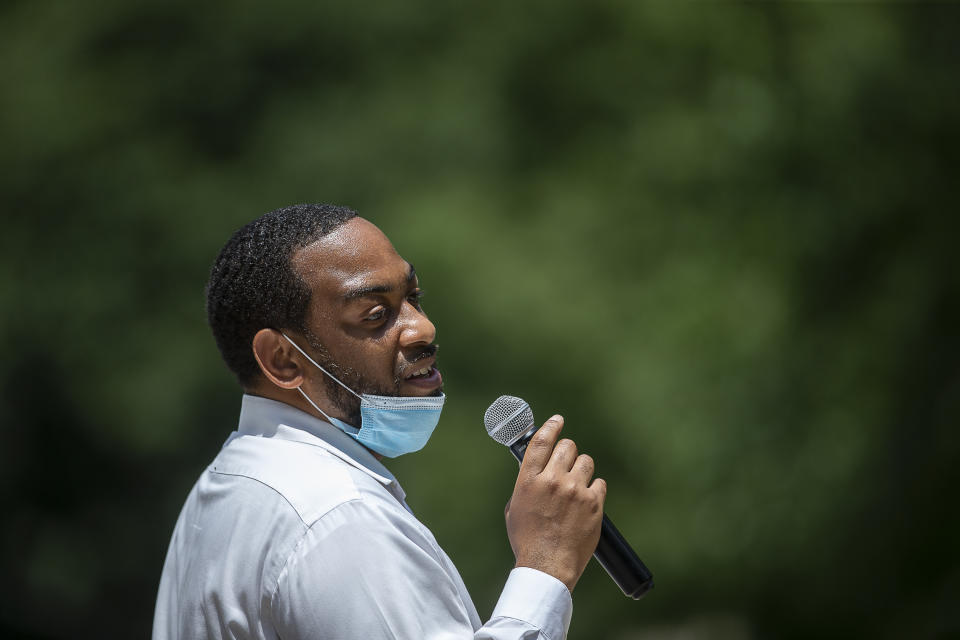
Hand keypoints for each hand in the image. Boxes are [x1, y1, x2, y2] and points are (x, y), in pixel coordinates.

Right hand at [504, 415, 605, 591]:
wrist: (548, 566)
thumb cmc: (527, 540)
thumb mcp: (515, 508)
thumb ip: (526, 484)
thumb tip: (537, 468)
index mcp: (529, 481)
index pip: (541, 441)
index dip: (551, 426)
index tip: (558, 420)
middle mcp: (552, 481)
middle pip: (567, 447)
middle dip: (568, 452)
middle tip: (566, 463)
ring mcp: (575, 491)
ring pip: (586, 462)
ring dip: (582, 470)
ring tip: (577, 486)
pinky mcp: (594, 504)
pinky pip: (599, 483)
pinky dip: (594, 490)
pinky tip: (586, 502)